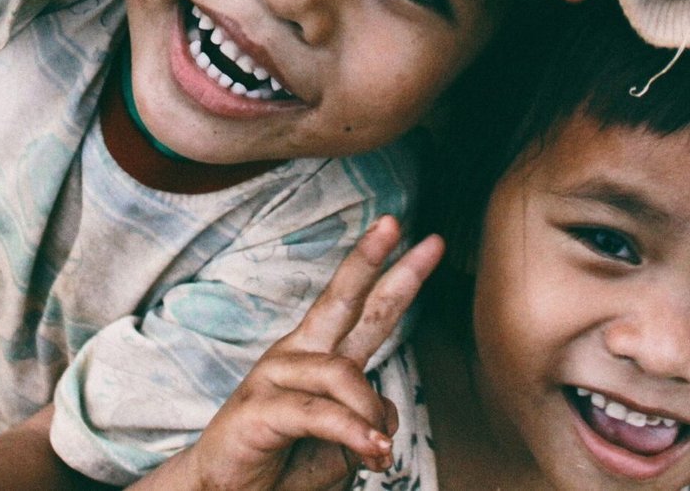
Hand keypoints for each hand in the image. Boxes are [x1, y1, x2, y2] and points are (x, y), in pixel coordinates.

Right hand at [170, 218, 442, 490]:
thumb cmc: (286, 468)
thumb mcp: (344, 446)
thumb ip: (369, 420)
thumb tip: (388, 414)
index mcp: (319, 355)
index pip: (363, 308)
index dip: (395, 274)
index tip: (431, 243)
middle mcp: (298, 353)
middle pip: (341, 298)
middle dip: (370, 260)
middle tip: (393, 223)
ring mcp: (274, 376)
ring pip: (343, 373)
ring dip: (370, 416)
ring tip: (380, 454)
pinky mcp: (258, 408)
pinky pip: (319, 412)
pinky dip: (352, 431)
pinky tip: (372, 449)